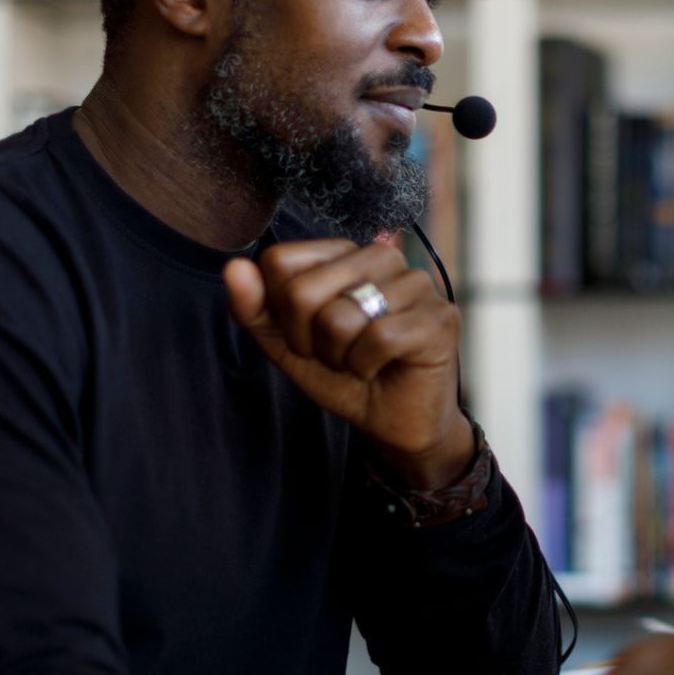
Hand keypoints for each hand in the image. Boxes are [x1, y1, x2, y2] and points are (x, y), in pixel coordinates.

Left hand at [223, 239, 470, 487]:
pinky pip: (378, 339)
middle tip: (338, 355)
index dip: (282, 313)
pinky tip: (382, 368)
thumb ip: (257, 309)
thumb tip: (234, 267)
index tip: (310, 336)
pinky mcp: (439, 318)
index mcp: (344, 252)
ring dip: (341, 356)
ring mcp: (417, 284)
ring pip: (341, 317)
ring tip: (362, 361)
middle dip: (310, 340)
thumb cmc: (347, 377)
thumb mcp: (289, 346)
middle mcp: (383, 256)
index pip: (279, 262)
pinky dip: (367, 366)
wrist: (394, 423)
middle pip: (304, 290)